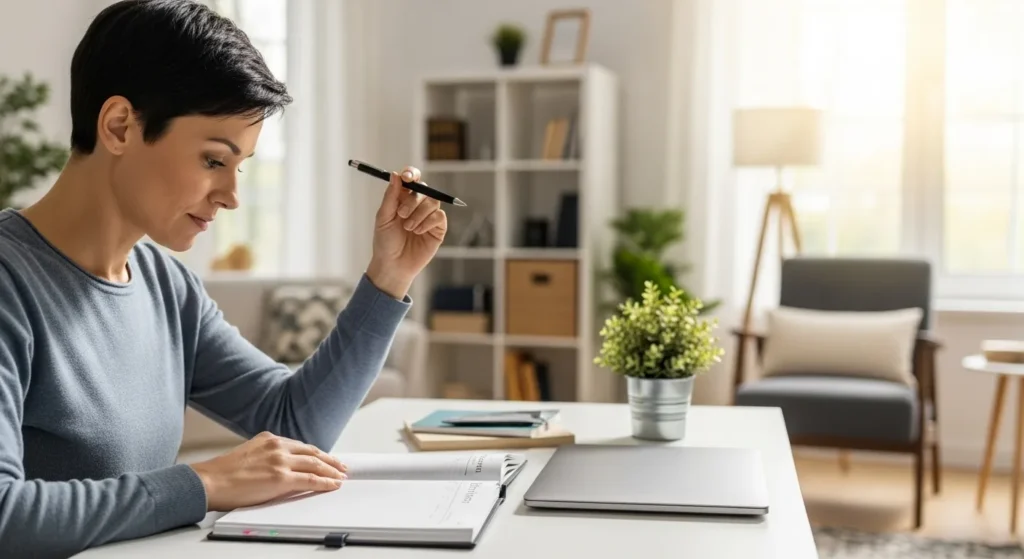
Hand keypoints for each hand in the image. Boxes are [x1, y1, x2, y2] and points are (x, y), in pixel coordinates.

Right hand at [189, 431, 347, 511]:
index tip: (326, 458)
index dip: (316, 453)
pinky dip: (325, 483)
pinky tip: (333, 485)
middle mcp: (277, 446)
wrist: (209, 481)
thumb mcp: (249, 454)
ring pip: (315, 465)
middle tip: (342, 466)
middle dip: (330, 460)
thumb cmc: (223, 473)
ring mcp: (280, 461)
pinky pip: (310, 480)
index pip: (301, 446)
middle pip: (312, 453)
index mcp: (270, 439)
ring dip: (332, 471)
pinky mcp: (281, 478)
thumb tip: (281, 467)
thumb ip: (267, 456)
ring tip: (341, 476)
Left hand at [367, 166, 446, 298]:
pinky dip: (428, 222)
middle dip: (412, 200)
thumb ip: (391, 196)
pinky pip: (439, 216)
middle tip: (401, 214)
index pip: (411, 179)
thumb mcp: (383, 217)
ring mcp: (429, 216)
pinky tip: (418, 232)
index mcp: (402, 198)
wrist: (393, 265)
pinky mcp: (438, 228)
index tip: (407, 177)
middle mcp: (417, 205)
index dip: (411, 174)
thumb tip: (395, 174)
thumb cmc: (385, 242)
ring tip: (408, 228)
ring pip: (433, 202)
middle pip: (424, 189)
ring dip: (419, 214)